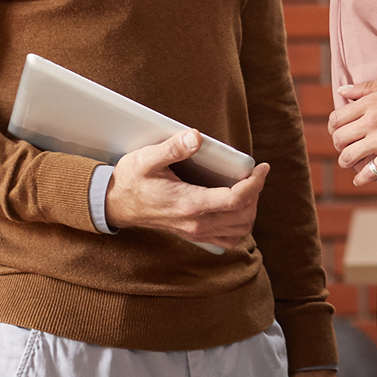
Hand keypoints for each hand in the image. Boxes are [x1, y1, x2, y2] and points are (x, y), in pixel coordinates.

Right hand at [105, 129, 268, 248]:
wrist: (113, 204)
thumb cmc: (130, 179)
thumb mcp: (146, 158)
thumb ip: (172, 148)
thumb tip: (196, 137)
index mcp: (189, 203)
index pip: (236, 199)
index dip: (256, 183)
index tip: (263, 167)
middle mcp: (195, 222)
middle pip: (243, 215)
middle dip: (255, 194)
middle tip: (253, 175)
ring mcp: (194, 232)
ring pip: (238, 230)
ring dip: (249, 211)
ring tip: (246, 189)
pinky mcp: (193, 235)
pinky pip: (226, 239)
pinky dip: (238, 226)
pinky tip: (234, 208)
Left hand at [330, 76, 376, 187]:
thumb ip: (367, 87)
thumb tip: (342, 91)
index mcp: (371, 102)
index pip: (337, 118)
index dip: (335, 128)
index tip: (341, 132)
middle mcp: (372, 120)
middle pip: (339, 138)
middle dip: (339, 146)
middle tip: (346, 148)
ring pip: (348, 156)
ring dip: (346, 162)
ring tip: (350, 164)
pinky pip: (367, 172)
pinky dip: (361, 178)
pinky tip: (361, 179)